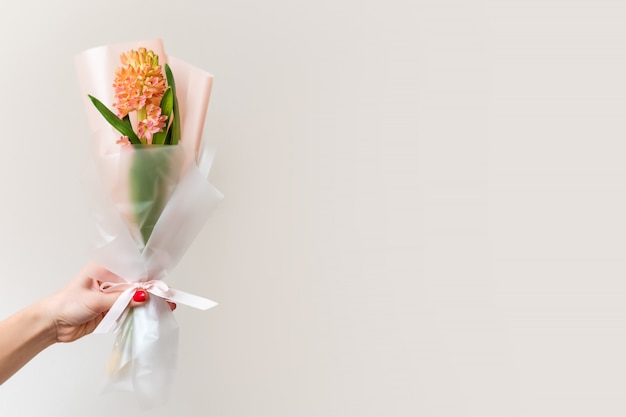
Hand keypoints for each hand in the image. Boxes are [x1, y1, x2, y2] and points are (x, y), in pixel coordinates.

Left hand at [41, 264, 174, 342]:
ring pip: (134, 297)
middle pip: (136, 283)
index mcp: (104, 269)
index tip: (160, 281)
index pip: (131, 268)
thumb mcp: (95, 300)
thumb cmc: (66, 304)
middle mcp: (110, 280)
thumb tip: (144, 296)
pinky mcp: (111, 310)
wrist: (52, 325)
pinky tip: (152, 313)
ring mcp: (111, 295)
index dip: (146, 275)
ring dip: (148, 302)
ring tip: (166, 306)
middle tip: (167, 296)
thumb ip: (121, 299)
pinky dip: (140, 312)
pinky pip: (129, 310)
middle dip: (151, 290)